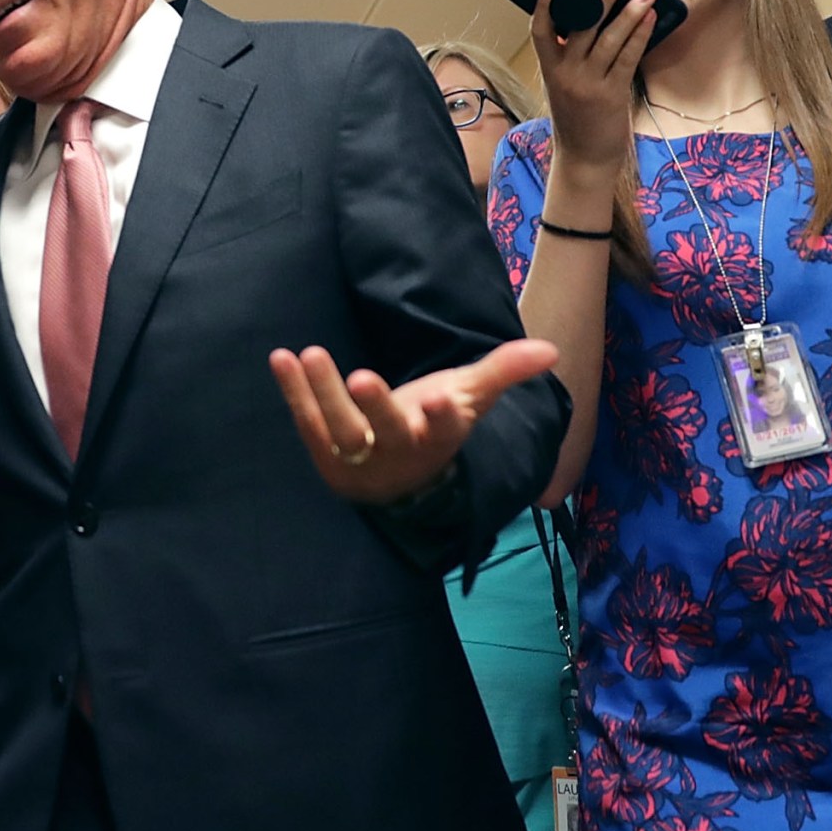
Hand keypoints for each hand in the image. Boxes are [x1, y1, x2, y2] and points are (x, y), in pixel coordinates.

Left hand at [271, 338, 560, 504]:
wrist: (397, 482)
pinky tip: (281, 357)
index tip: (440, 401)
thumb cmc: (434, 427)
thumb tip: (551, 349)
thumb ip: (504, 371)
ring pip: (341, 429)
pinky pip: (306, 422)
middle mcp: (399, 454)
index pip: (445, 431)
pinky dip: (293, 392)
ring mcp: (359, 459)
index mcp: (439, 441)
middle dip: (376, 407)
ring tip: (311, 353)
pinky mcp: (325, 456)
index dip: (443, 417)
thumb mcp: (469, 398)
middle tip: (362, 378)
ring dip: (323, 392)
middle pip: (387, 433)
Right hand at [530, 0, 658, 171]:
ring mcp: (589, 84)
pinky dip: (640, 35)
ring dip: (630, 12)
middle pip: (582, 27)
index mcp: (549, 69)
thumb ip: (571, 56)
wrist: (585, 158)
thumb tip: (594, 18)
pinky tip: (651, 18)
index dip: (546, 3)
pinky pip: (628, 58)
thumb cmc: (577, 117)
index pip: (541, 31)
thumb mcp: (564, 85)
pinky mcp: (612, 93)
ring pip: (610, 39)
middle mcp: (566, 74)